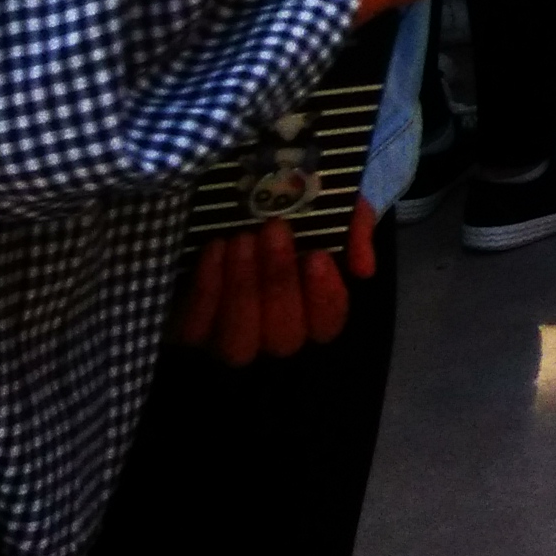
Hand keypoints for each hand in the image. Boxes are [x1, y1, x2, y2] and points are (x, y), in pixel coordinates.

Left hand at [173, 202, 370, 364]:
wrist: (234, 208)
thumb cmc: (291, 217)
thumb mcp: (333, 209)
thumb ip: (357, 228)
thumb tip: (362, 268)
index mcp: (314, 317)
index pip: (327, 325)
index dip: (323, 296)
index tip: (316, 256)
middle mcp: (275, 342)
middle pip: (284, 337)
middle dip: (278, 281)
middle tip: (272, 230)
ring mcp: (231, 346)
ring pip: (240, 343)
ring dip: (243, 288)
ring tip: (241, 239)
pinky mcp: (192, 338)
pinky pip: (197, 329)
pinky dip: (208, 288)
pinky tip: (215, 249)